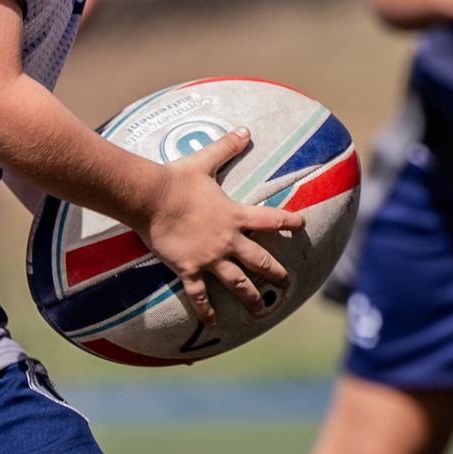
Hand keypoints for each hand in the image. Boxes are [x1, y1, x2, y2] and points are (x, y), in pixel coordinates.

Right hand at [138, 129, 307, 324]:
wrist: (150, 197)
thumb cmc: (177, 179)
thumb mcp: (205, 161)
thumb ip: (227, 147)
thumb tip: (244, 130)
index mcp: (235, 215)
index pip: (271, 219)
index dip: (289, 222)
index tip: (302, 224)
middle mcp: (228, 240)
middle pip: (261, 261)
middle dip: (278, 275)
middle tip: (288, 285)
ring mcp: (210, 258)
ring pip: (238, 284)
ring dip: (252, 299)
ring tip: (261, 312)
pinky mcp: (189, 269)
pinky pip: (200, 295)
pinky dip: (207, 311)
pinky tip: (213, 324)